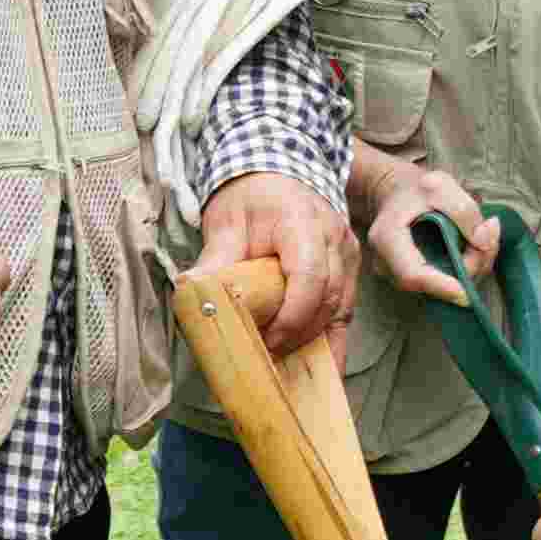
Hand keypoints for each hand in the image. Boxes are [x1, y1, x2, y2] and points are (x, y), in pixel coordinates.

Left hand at [200, 166, 355, 351]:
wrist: (278, 172)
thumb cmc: (250, 197)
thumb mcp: (225, 222)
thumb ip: (216, 259)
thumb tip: (191, 291)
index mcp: (303, 222)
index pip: (309, 275)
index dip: (291, 315)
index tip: (267, 340)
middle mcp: (335, 239)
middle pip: (327, 299)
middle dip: (299, 335)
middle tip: (266, 358)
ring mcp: (347, 255)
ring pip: (340, 309)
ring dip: (313, 340)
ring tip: (283, 363)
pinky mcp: (349, 270)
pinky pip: (345, 312)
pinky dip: (331, 340)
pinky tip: (317, 367)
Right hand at [344, 140, 497, 301]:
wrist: (397, 193)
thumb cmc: (416, 188)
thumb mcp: (440, 185)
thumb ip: (463, 210)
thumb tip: (483, 243)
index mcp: (387, 238)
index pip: (412, 274)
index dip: (441, 286)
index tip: (467, 293)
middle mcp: (387, 264)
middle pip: (431, 284)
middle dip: (469, 267)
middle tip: (490, 231)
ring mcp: (397, 275)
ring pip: (441, 286)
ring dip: (473, 265)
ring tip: (487, 229)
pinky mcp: (414, 279)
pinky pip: (444, 283)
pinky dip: (467, 267)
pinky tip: (477, 242)